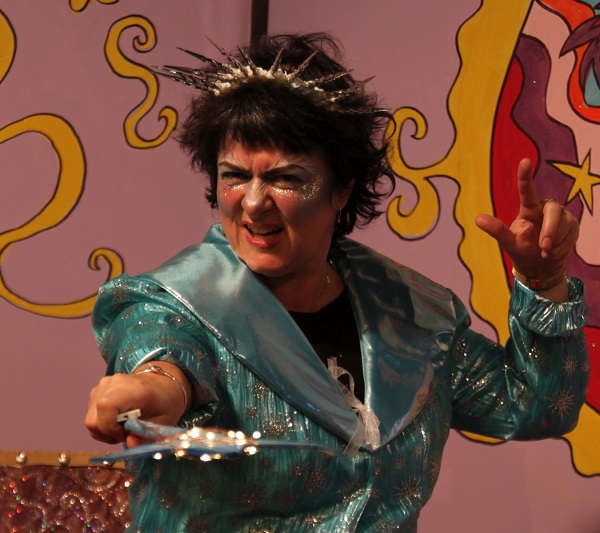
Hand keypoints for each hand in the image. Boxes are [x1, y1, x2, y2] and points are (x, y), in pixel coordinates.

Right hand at [85, 362, 190, 447]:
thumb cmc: (165, 403)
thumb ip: (146, 435)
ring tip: (124, 427)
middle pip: (93, 419)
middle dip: (107, 433)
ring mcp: (104, 384)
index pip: (106, 406)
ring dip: (104, 430)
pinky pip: (92, 413)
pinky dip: (102, 422)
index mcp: (134, 388)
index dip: (110, 428)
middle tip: (126, 434)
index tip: (126, 434)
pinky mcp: (98, 389)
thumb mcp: (163, 422)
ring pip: (90, 418)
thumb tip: (131, 444)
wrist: (163, 385)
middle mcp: (114, 383)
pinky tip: (118, 420)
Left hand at [475, 158, 578, 298]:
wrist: (540, 265)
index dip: (525, 176)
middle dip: (550, 231)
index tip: (524, 161)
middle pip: (553, 211)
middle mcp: (546, 208)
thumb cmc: (522, 250)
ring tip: (544, 252)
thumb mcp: (508, 242)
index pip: (527, 191)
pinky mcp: (573, 225)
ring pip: (564, 225)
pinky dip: (561, 249)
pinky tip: (553, 253)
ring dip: (554, 243)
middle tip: (543, 247)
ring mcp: (562, 216)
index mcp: (528, 209)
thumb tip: (477, 219)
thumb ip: (496, 231)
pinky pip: (571, 236)